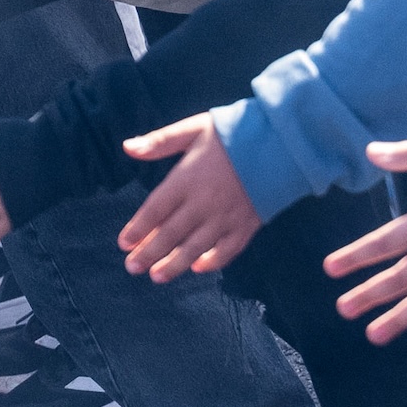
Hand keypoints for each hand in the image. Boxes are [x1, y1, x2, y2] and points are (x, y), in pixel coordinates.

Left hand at [117, 115, 259, 279]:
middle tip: (131, 268)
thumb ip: (160, 141)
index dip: (138, 228)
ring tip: (157, 277)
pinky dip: (214, 261)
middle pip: (172, 233)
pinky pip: (229, 249)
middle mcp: (205, 202)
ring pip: (197, 247)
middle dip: (149, 252)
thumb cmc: (234, 133)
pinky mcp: (249, 224)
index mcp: (187, 179)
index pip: (155, 209)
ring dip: (175, 264)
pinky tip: (198, 268)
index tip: (123, 243)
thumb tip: (127, 147)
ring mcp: (228, 216)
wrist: (283, 143)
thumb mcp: (194, 129)